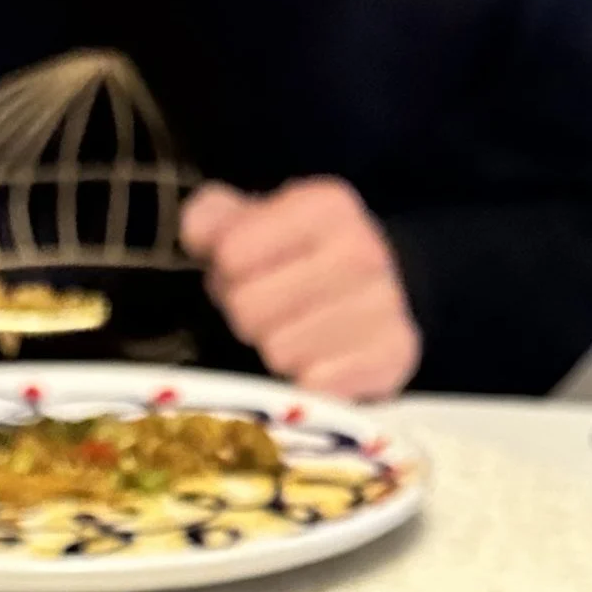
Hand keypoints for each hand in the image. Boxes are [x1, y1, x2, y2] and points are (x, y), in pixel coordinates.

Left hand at [180, 177, 419, 399]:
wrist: (390, 288)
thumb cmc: (302, 258)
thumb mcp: (255, 222)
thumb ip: (212, 218)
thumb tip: (196, 232)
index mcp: (326, 206)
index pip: (231, 254)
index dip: (225, 271)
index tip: (242, 273)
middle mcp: (363, 250)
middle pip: (249, 308)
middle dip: (246, 315)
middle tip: (267, 311)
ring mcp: (386, 305)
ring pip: (279, 352)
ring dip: (275, 351)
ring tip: (294, 333)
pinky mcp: (394, 355)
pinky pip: (317, 386)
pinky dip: (307, 383)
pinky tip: (320, 362)